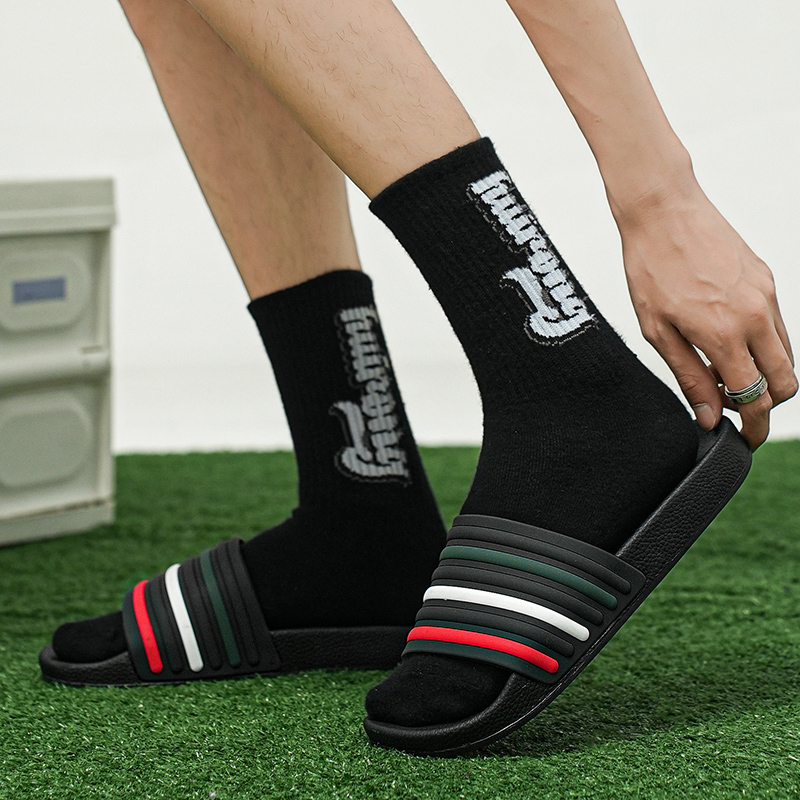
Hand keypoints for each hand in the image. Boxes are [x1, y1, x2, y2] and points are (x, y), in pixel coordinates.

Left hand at [617, 181, 796, 449]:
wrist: (663, 209)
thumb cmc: (651, 268)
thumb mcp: (657, 331)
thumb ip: (688, 376)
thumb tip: (708, 415)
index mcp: (725, 334)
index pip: (755, 397)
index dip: (752, 427)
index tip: (743, 439)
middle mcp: (756, 316)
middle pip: (785, 383)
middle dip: (765, 405)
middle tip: (731, 407)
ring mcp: (767, 295)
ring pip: (786, 356)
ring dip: (765, 376)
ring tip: (722, 373)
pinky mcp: (767, 279)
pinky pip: (779, 326)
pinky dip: (763, 347)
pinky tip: (728, 342)